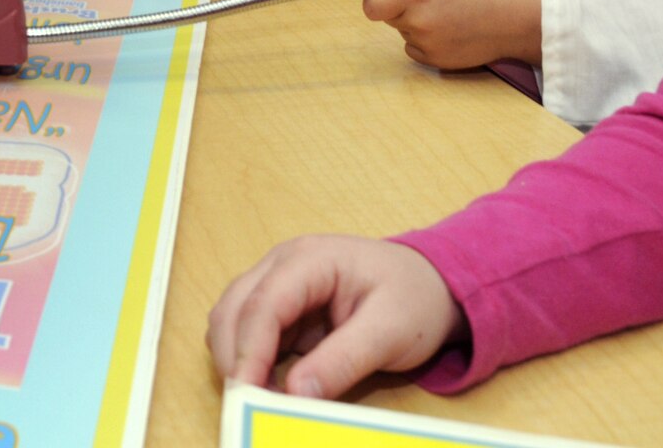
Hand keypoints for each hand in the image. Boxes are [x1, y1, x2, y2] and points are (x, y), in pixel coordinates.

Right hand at [208, 235, 463, 398]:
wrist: (430, 285)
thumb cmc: (414, 298)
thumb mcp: (390, 332)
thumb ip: (344, 361)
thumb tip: (296, 393)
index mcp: (310, 259)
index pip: (263, 302)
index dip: (249, 349)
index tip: (247, 392)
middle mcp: (281, 265)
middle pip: (233, 308)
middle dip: (234, 356)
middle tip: (249, 402)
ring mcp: (277, 283)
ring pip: (232, 320)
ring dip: (237, 358)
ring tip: (261, 397)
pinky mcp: (280, 307)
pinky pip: (249, 333)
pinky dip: (250, 360)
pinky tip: (269, 386)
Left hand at [363, 0, 542, 69]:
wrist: (519, 18)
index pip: (371, 5)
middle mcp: (417, 23)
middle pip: (387, 17)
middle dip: (398, 6)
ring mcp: (426, 45)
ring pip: (403, 31)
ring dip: (413, 22)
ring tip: (445, 12)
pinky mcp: (437, 62)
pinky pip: (415, 49)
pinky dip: (424, 40)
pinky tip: (448, 29)